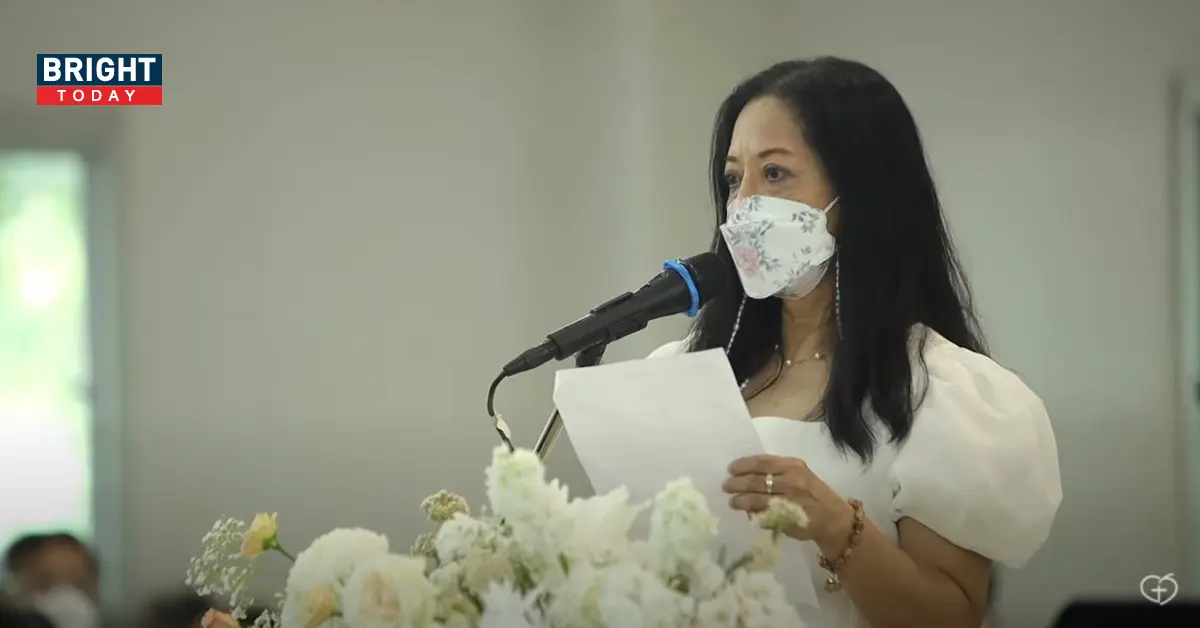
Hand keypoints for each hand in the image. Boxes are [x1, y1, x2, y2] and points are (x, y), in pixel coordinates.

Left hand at [723, 454, 855, 551]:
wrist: (835, 519)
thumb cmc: (814, 494)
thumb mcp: (799, 474)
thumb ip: (777, 472)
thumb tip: (746, 474)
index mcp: (793, 466)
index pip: (761, 463)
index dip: (742, 465)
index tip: (731, 469)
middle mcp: (791, 482)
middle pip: (755, 481)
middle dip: (736, 484)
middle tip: (726, 486)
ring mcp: (788, 502)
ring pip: (755, 499)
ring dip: (740, 501)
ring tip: (733, 502)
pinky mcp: (787, 520)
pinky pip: (762, 516)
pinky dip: (752, 515)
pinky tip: (748, 514)